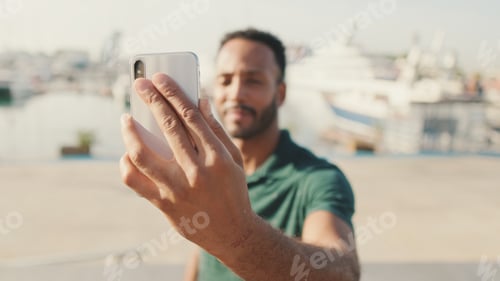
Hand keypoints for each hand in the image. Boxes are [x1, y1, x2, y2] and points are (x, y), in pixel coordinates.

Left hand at [120, 73, 253, 254]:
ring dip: (131, 131)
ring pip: (144, 153)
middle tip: (140, 85)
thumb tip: (200, 101)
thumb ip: (217, 130)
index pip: (191, 116)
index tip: (161, 78)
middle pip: (168, 127)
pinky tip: (127, 153)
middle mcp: (197, 171)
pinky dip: (127, 164)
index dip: (174, 93)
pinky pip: (136, 181)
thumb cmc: (233, 191)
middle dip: (152, 100)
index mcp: (217, 157)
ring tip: (126, 118)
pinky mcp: (164, 204)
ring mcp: (178, 189)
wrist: (232, 233)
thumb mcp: (233, 160)